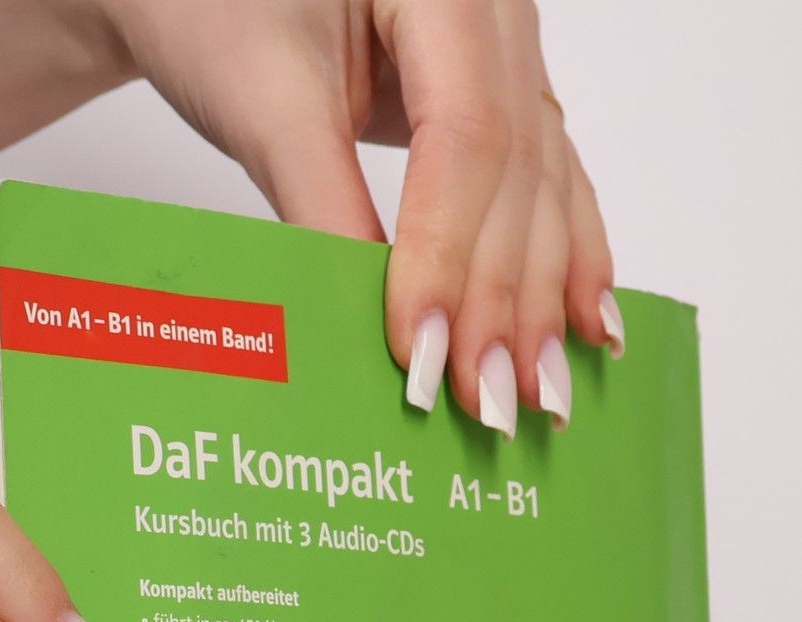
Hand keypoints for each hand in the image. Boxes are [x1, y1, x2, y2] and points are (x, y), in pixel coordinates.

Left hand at [0, 0, 617, 434]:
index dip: (446, 256)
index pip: (464, 137)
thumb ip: (320, 202)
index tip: (422, 352)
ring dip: (541, 297)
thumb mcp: (260, 97)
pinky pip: (547, 181)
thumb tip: (372, 324)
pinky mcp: (500, 96)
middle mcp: (495, 9)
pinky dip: (561, 259)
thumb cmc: (215, 1)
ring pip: (543, 184)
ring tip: (535, 394)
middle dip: (502, 297)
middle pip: (517, 169)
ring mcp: (508, 50)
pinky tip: (586, 325)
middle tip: (486, 403)